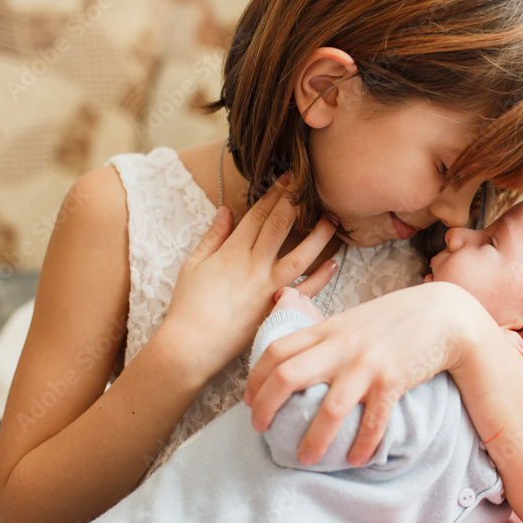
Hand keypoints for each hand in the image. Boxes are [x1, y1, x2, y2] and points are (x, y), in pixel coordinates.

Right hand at [159, 177, 338, 384]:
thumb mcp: (194, 265)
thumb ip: (213, 236)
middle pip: (279, 226)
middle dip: (295, 202)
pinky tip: (334, 263)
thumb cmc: (188, 306)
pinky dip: (321, 277)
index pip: (257, 215)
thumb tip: (226, 209)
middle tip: (312, 184)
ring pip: (300, 255)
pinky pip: (305, 290)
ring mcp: (268, 287)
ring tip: (332, 219)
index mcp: (231, 252)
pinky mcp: (276, 308)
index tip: (287, 177)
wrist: (191, 345)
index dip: (274, 194)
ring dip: (318, 235)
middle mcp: (253, 266)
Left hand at [244, 282, 491, 465]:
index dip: (255, 378)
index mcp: (328, 329)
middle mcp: (341, 346)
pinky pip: (373, 421)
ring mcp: (366, 364)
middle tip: (261, 429)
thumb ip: (325, 334)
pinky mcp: (393, 380)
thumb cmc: (394, 320)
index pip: (276, 351)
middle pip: (287, 376)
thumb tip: (295, 349)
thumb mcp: (352, 319)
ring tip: (306, 458)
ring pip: (329, 409)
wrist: (442, 314)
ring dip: (314, 440)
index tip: (248, 400)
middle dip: (266, 408)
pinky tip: (356, 458)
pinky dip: (362, 444)